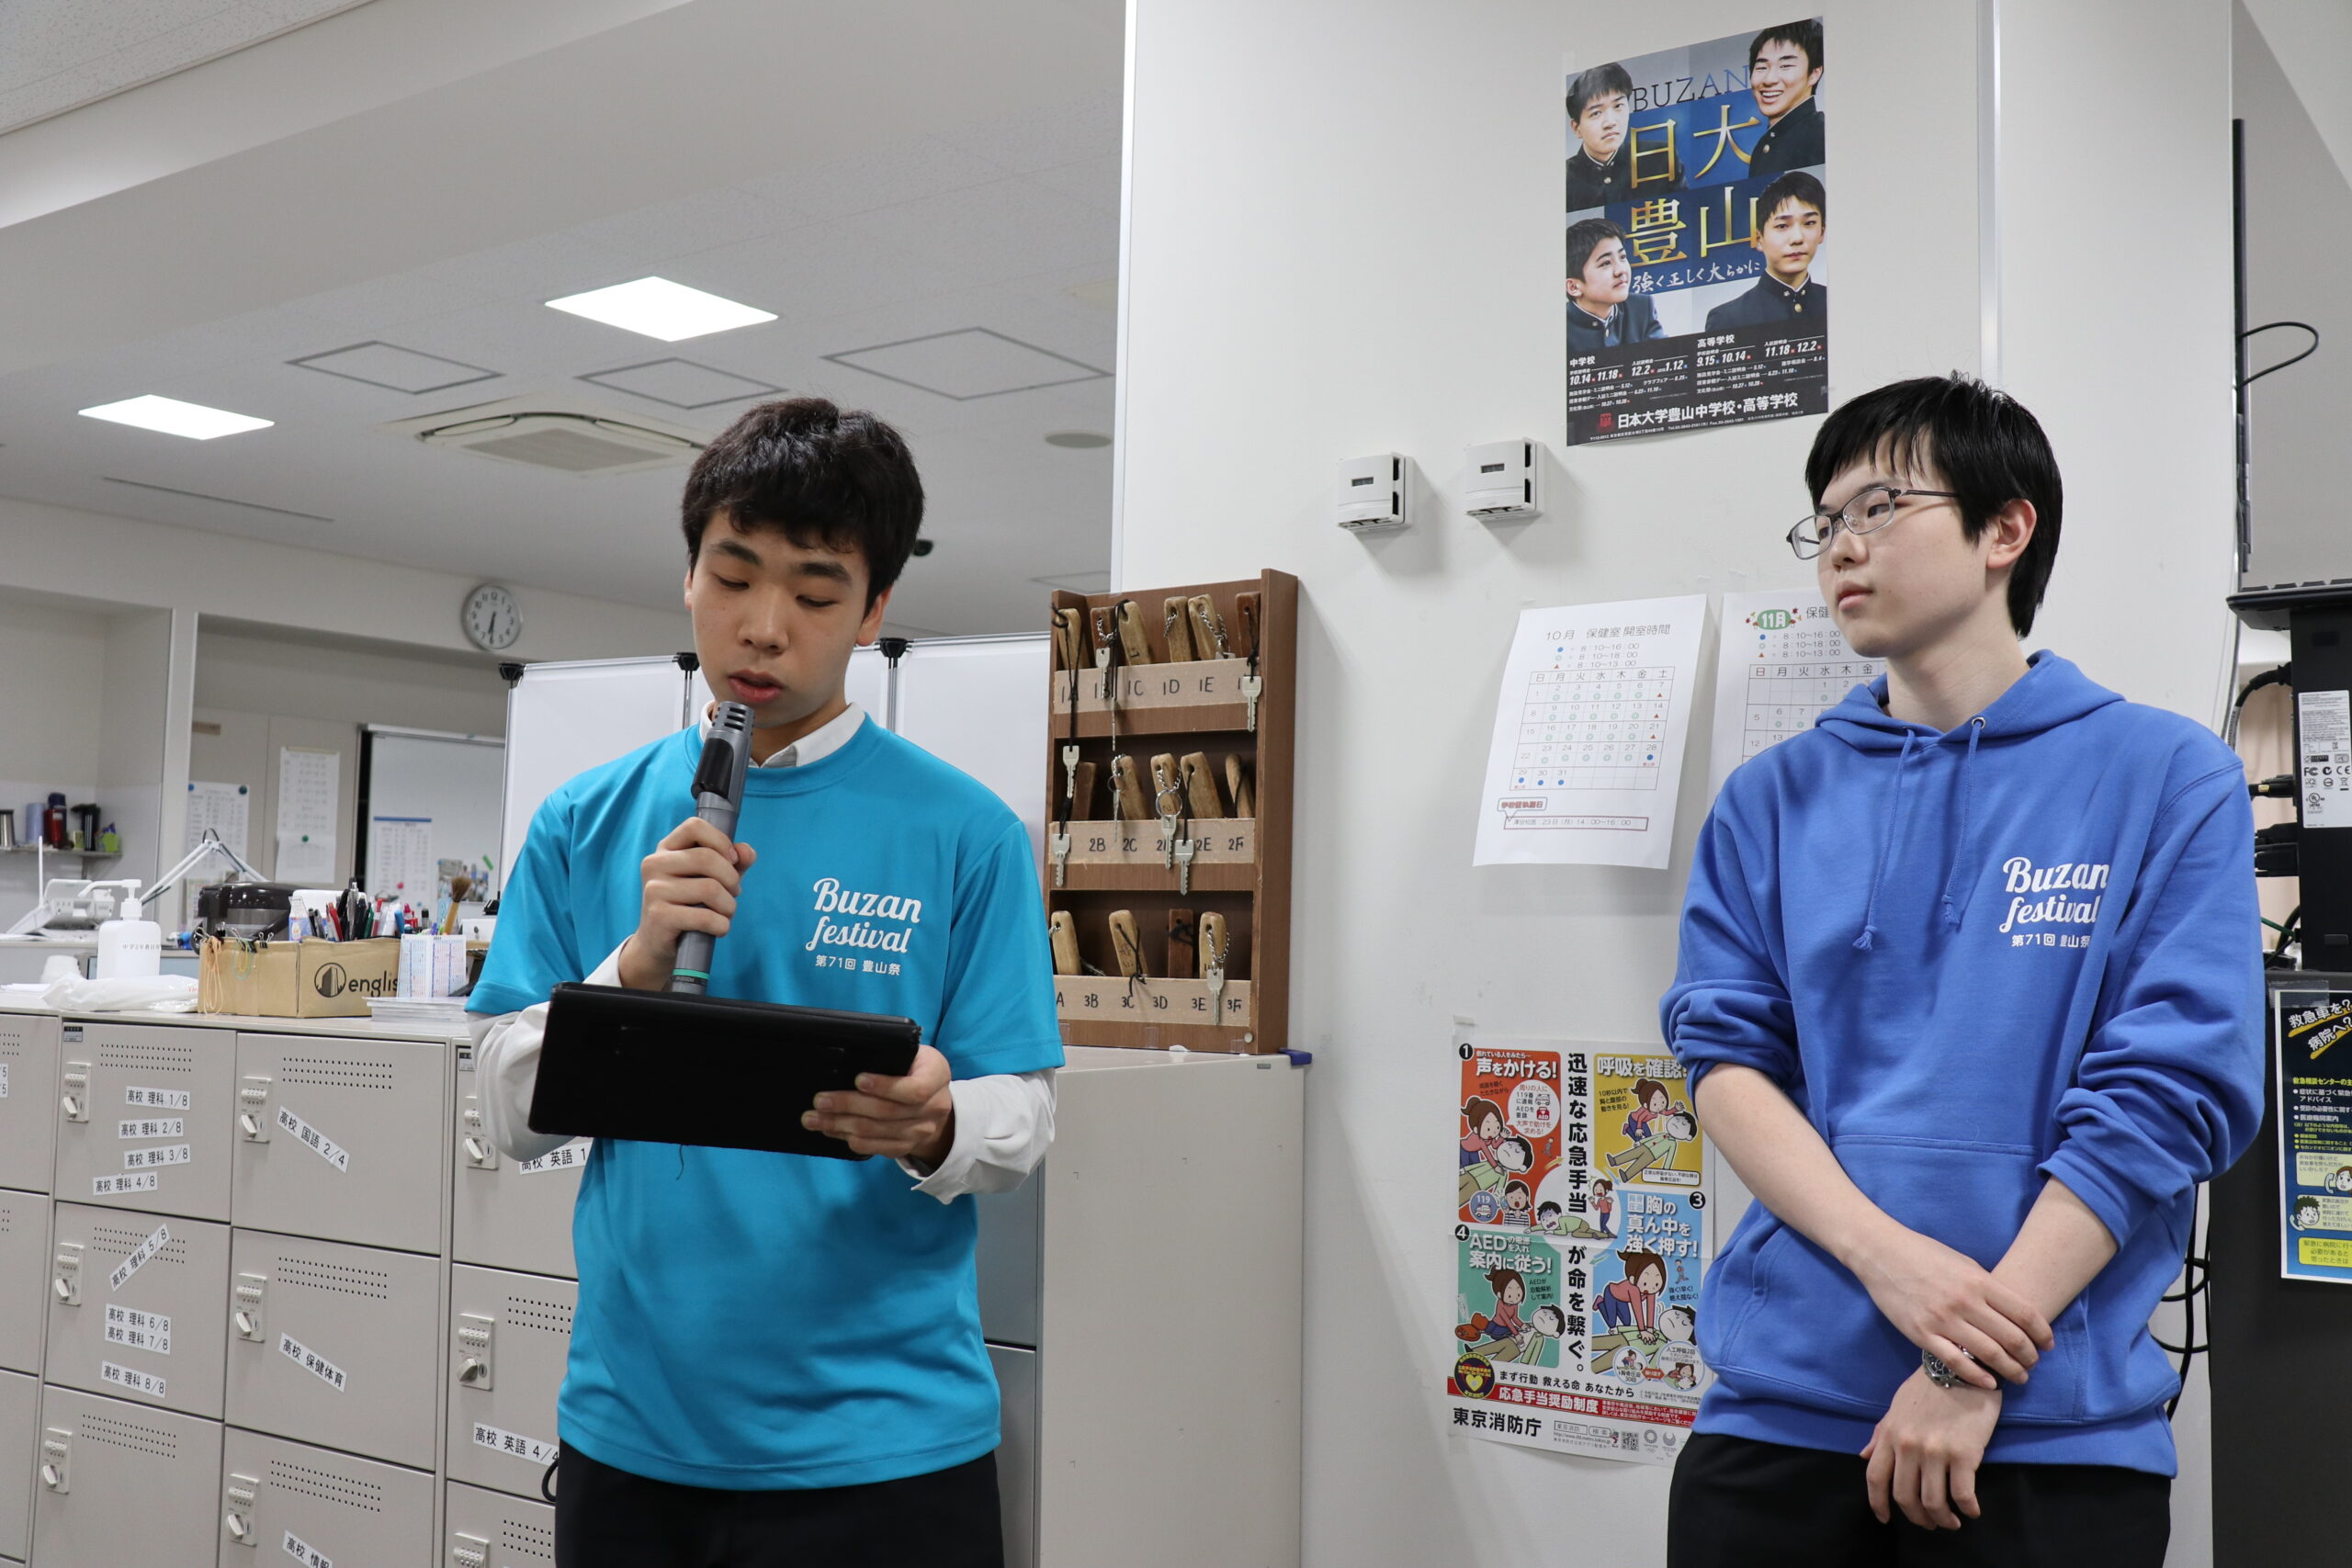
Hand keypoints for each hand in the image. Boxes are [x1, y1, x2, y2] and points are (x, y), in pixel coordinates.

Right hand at [617, 818, 757, 990]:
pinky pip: (704, 916)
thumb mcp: (712, 879)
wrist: (659, 944)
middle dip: (731, 880)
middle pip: (707, 858)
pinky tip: (718, 928)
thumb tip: (747, 852)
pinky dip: (721, 925)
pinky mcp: (658, 916)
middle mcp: (655, 864)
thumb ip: (733, 863)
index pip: (695, 826)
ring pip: (710, 889)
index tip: (732, 860)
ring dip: (729, 906)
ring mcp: (653, 890)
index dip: (721, 841)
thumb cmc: (689, 905)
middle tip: (732, 894)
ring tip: (725, 913)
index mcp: (666, 849)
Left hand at [804, 1045, 955, 1164]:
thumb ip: (890, 1056)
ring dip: (840, 1125)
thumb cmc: (914, 1068)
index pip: (914, 1089)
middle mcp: (934, 1107)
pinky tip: (830, 1130)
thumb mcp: (912, 1053)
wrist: (932, 1101)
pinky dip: (848, 1138)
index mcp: (937, 1076)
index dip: (885, 1086)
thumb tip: (845, 1060)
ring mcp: (921, 1131)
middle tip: (820, 1100)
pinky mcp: (905, 1147)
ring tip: (814, 1118)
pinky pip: (873, 1147)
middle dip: (848, 1105)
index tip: (858, 1080)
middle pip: (887, 1112)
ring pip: (875, 1132)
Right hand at [1849, 1227, 2050, 1388]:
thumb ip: (1987, 1287)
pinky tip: (1990, 1382)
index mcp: (1979, 1281)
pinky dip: (1978, 1376)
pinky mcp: (1922, 1334)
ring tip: (2019, 1376)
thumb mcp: (1963, 1263)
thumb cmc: (1924, 1254)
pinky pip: (1956, 1362)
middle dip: (2029, 1356)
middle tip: (2033, 1363)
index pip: (2024, 1314)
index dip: (2042, 1333)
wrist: (1881, 1253)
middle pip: (2011, 1338)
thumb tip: (2011, 1313)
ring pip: (1989, 1354)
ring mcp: (1943, 1320)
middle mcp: (1965, 1302)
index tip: (2047, 1344)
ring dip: (2010, 1370)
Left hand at [1862, 1369, 2000, 1529]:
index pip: (1875, 1478)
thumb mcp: (1898, 1406)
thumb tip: (1863, 1456)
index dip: (1878, 1504)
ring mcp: (1935, 1451)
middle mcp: (1908, 1446)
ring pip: (1933, 1501)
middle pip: (1905, 1497)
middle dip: (1917, 1518)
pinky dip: (1968, 1509)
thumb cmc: (1930, 1386)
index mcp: (1890, 1434)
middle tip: (1929, 1523)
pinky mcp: (1964, 1454)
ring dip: (1943, 1519)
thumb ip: (1881, 1433)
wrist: (1963, 1367)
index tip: (1885, 1519)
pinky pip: (1962, 1494)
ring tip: (1951, 1522)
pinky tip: (1972, 1511)